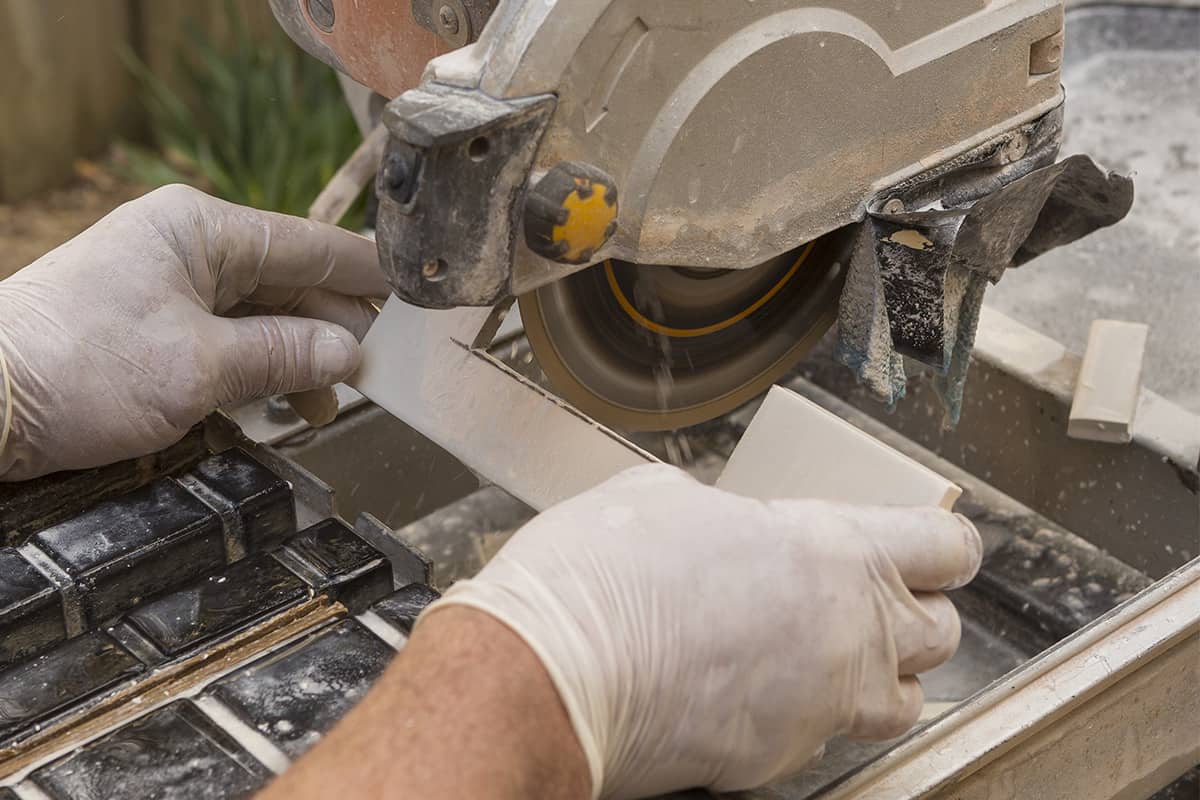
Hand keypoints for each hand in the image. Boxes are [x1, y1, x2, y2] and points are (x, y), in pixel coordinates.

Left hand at [0, 184, 387, 480]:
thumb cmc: (76, 368)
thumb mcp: (201, 367)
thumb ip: (286, 354)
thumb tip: (350, 352)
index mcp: (201, 229)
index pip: (312, 246)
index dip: (369, 274)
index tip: (417, 295)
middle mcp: (188, 247)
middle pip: (291, 283)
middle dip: (336, 330)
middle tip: (381, 372)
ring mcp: (168, 285)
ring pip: (262, 315)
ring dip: (298, 358)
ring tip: (326, 405)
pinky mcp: (153, 324)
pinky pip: (229, 337)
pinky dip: (260, 369)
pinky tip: (282, 403)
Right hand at [428, 463, 982, 798]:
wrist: (553, 670)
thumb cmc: (601, 575)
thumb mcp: (664, 498)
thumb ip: (729, 515)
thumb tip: (731, 526)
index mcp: (830, 551)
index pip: (947, 549)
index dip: (943, 545)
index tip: (928, 547)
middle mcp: (846, 633)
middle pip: (943, 633)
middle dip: (914, 614)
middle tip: (870, 599)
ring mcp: (819, 706)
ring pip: (904, 703)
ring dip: (880, 678)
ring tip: (826, 656)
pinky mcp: (779, 762)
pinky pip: (822, 739)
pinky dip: (803, 717)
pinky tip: (749, 691)